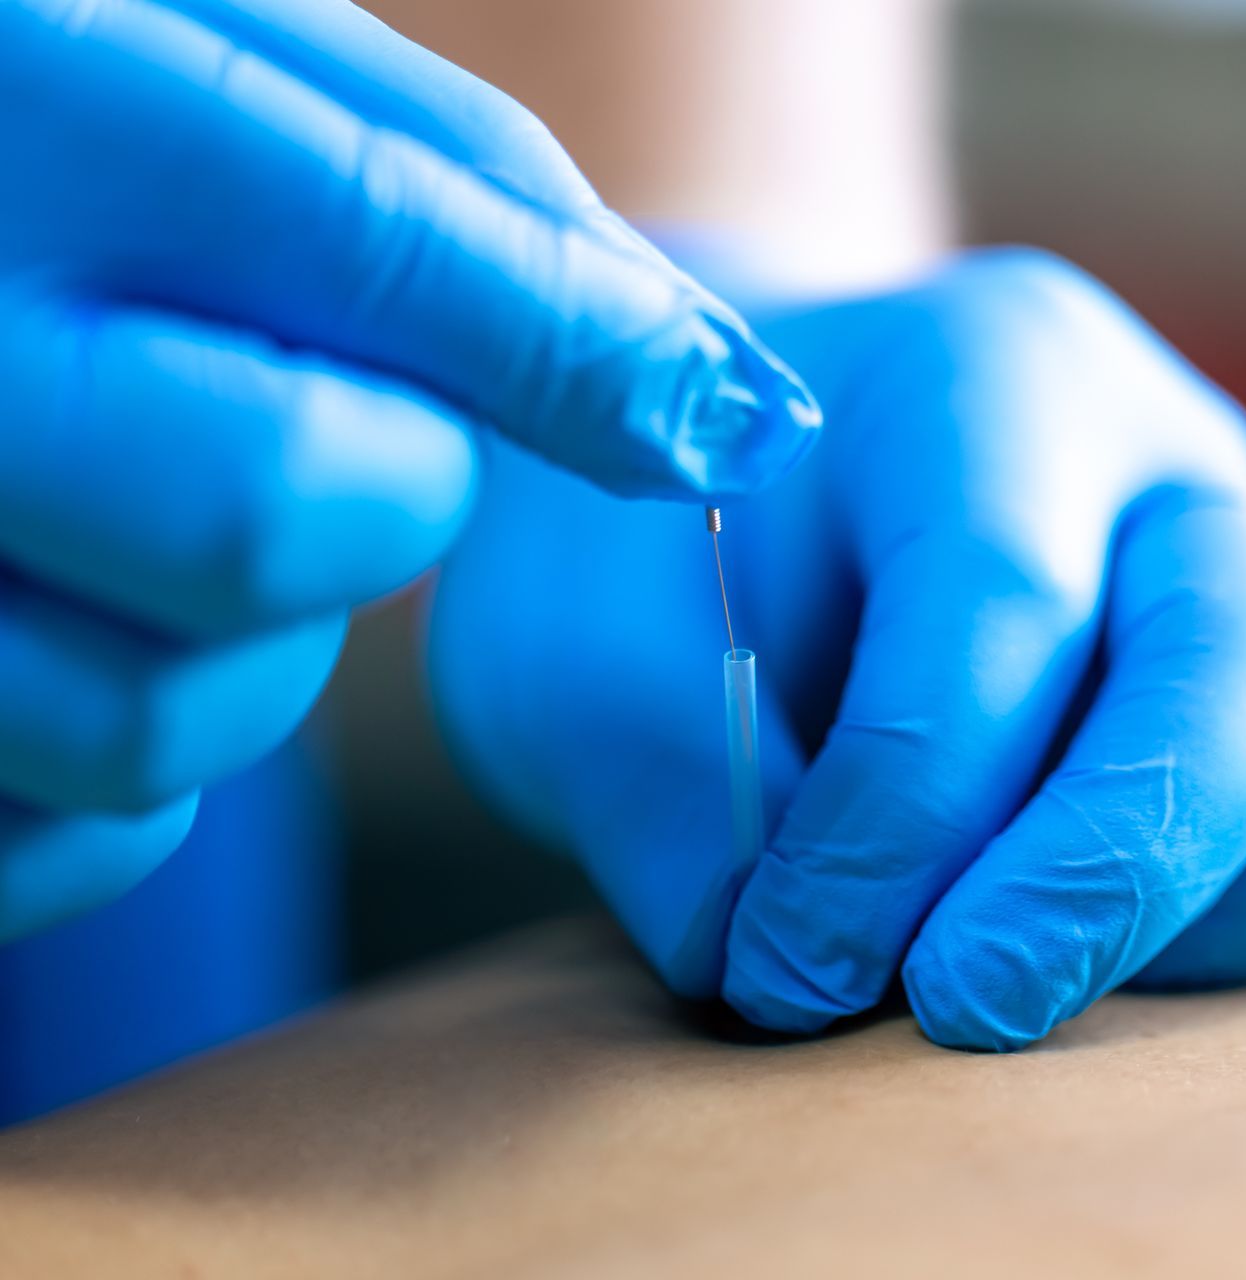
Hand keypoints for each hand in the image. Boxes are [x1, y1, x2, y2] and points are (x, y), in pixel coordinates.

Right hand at [0, 0, 817, 938]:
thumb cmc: (63, 121)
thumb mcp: (233, 61)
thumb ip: (470, 202)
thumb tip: (709, 398)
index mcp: (23, 108)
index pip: (375, 249)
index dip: (584, 351)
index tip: (696, 412)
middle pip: (264, 522)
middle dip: (384, 495)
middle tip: (340, 432)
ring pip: (162, 724)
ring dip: (252, 644)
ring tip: (163, 513)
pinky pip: (87, 842)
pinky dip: (142, 765)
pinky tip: (93, 623)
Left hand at [431, 249, 1245, 1049]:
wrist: (756, 476)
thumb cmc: (663, 549)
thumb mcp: (591, 642)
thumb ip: (671, 803)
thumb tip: (784, 979)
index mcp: (987, 376)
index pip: (996, 601)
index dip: (902, 818)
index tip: (789, 972)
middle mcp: (1168, 454)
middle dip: (1112, 873)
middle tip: (961, 1013)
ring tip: (1092, 982)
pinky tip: (1217, 944)